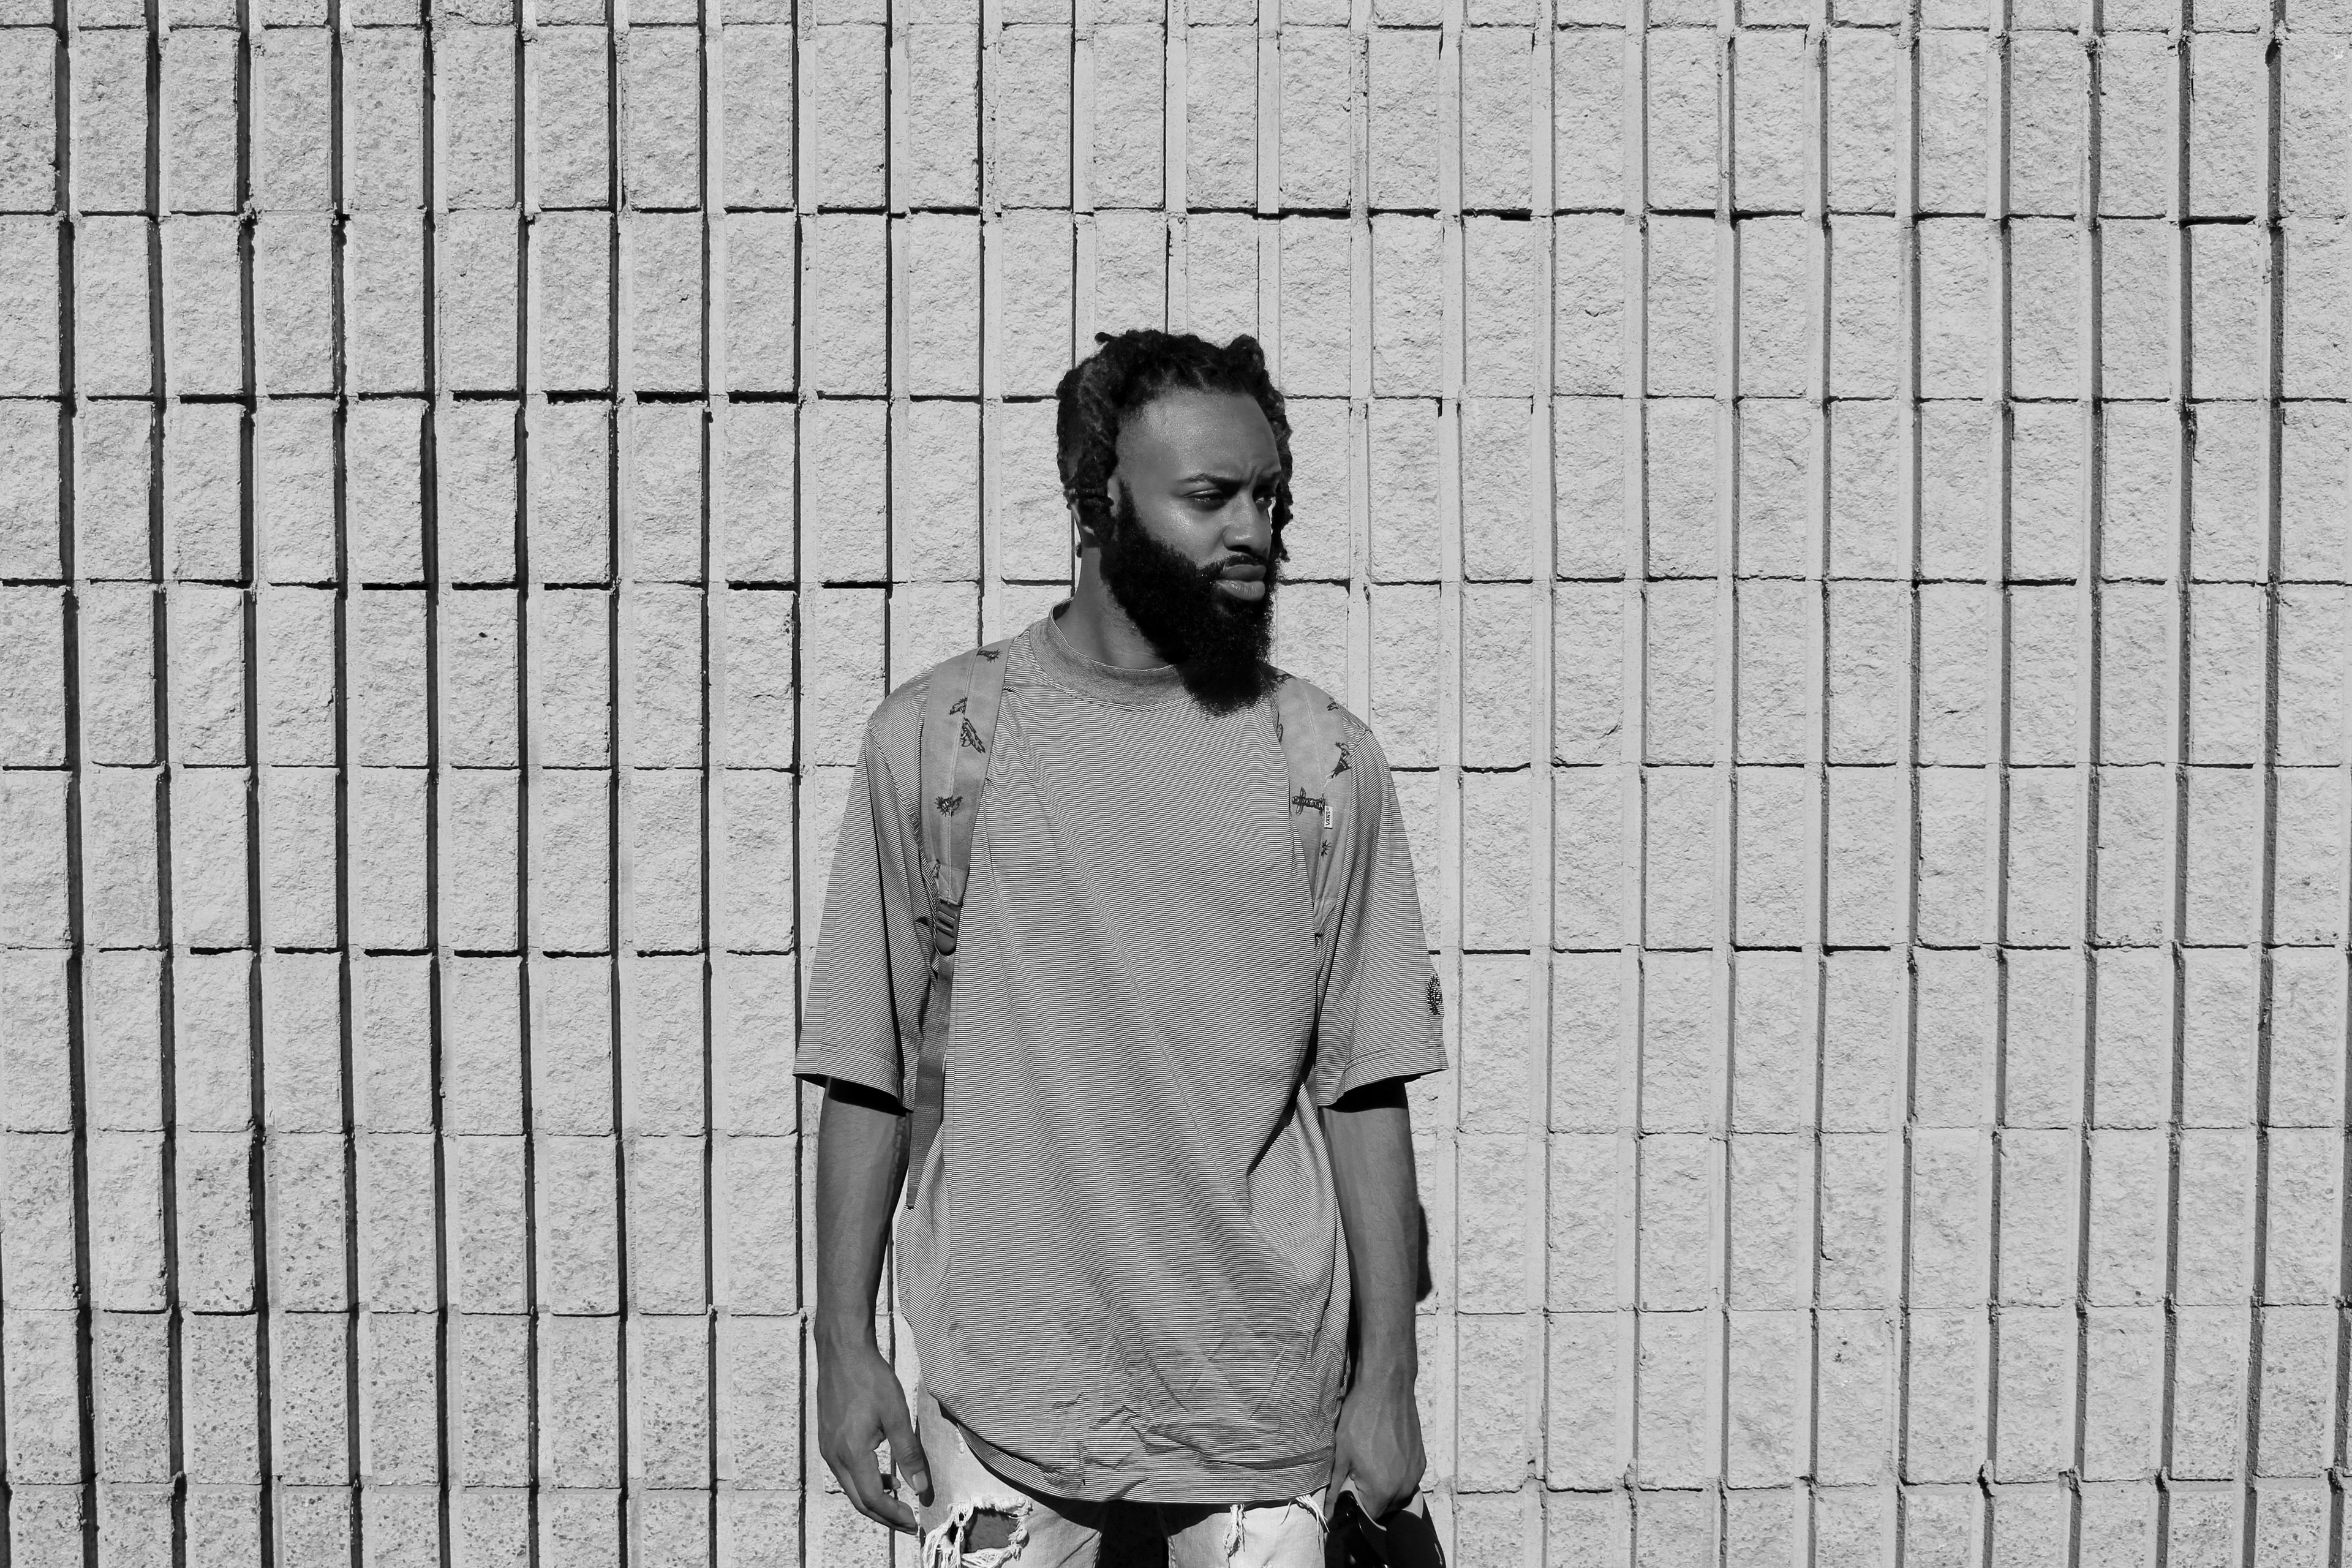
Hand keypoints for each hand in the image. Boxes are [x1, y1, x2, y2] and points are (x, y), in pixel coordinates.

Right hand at [815, 1335, 930, 1531]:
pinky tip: (883, 1475)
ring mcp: (827, 1448)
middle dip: (883, 1515)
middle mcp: (834, 1456)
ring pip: (850, 1488)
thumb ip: (908, 1453)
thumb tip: (920, 1488)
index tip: (914, 1522)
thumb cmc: (870, 1378)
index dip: (893, 1515)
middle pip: (858, 1500)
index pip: (872, 1498)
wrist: (842, 1351)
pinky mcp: (826, 1439)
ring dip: (873, 1499)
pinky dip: (863, 1482)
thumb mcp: (896, 1414)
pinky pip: (845, 1473)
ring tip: (898, 1501)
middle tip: (907, 1522)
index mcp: (851, 1452)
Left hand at [1327, 1364, 1423, 1523]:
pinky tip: (1384, 1456)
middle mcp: (1404, 1488)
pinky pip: (1407, 1480)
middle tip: (1357, 1477)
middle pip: (1385, 1508)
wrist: (1387, 1388)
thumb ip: (1336, 1490)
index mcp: (1382, 1491)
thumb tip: (1329, 1515)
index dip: (1355, 1509)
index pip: (1369, 1517)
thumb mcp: (1341, 1455)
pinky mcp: (1421, 1460)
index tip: (1347, 1495)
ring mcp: (1415, 1474)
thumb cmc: (1360, 1419)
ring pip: (1397, 1495)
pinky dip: (1396, 1476)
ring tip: (1371, 1464)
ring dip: (1384, 1488)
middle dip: (1370, 1499)